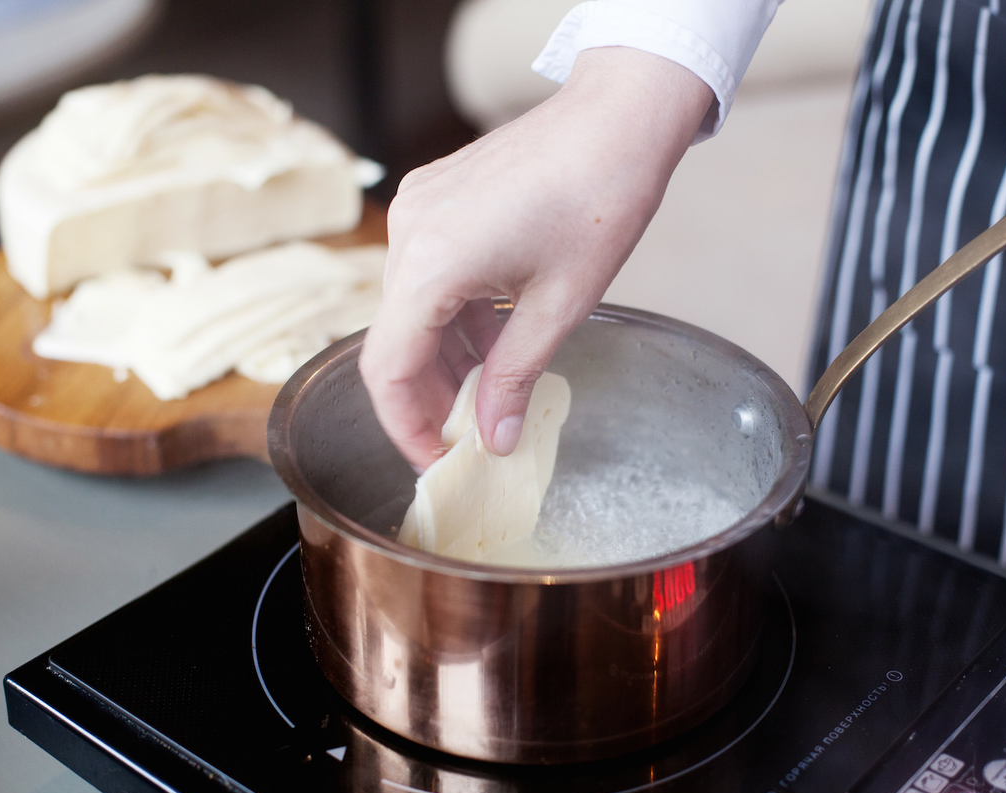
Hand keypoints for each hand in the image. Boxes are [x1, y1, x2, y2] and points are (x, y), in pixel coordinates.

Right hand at [359, 46, 712, 469]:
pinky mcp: (435, 198)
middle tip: (469, 435)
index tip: (437, 461)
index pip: (387, 368)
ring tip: (487, 394)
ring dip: (443, 357)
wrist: (618, 118)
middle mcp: (409, 233)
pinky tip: (491, 341)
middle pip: (394, 340)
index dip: (406, 426)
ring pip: (410, 309)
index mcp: (430, 263)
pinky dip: (452, 316)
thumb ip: (514, 378)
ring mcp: (418, 210)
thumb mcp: (559, 306)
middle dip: (428, 396)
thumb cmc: (600, 199)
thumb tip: (494, 437)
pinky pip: (427, 274)